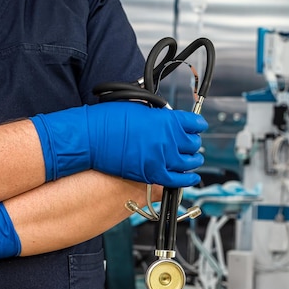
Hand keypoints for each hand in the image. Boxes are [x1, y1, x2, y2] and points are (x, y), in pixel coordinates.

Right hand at [30, 102, 207, 186]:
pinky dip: (187, 179)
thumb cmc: (109, 119)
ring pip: (189, 162)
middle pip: (193, 144)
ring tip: (192, 159)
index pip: (194, 123)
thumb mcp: (139, 108)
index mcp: (166, 120)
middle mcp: (168, 139)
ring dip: (192, 160)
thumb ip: (158, 115)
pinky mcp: (152, 174)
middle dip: (192, 142)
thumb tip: (167, 119)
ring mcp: (161, 158)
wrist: (91, 137)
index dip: (196, 125)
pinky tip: (190, 177)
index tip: (196, 127)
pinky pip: (177, 180)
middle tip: (190, 142)